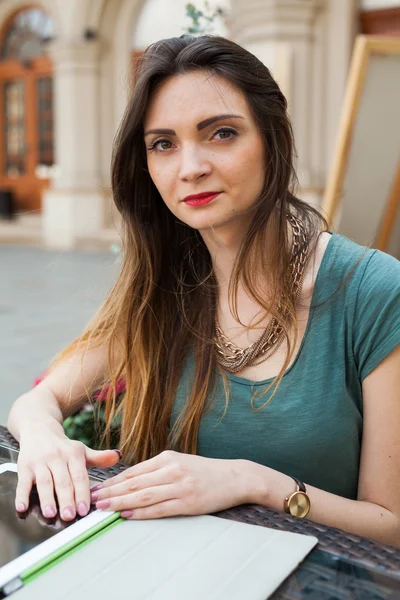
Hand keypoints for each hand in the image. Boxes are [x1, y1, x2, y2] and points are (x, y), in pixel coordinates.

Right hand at [16, 423, 121, 521]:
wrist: (39, 429)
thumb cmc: (63, 447)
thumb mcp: (81, 451)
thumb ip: (98, 458)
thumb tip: (118, 456)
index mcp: (74, 454)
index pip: (80, 476)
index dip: (82, 493)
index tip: (85, 509)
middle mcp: (57, 457)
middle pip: (63, 481)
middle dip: (66, 499)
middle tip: (69, 515)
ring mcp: (40, 462)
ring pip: (44, 482)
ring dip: (47, 498)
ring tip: (50, 513)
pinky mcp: (24, 466)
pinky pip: (23, 482)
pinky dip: (21, 495)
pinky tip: (22, 507)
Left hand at [90, 450, 249, 519]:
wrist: (235, 476)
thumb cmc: (206, 471)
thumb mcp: (181, 462)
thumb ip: (159, 469)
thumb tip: (132, 480)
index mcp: (168, 458)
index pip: (134, 471)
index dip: (113, 481)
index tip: (97, 487)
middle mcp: (171, 469)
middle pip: (134, 482)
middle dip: (111, 491)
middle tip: (92, 498)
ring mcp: (179, 486)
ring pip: (143, 495)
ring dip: (120, 502)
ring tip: (103, 507)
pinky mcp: (187, 502)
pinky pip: (159, 509)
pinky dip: (141, 512)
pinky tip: (127, 514)